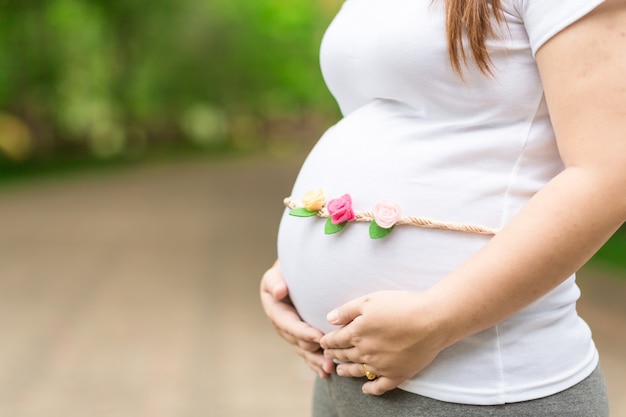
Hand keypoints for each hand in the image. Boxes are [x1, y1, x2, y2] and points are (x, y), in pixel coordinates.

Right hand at [260, 260, 334, 377]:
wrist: (288, 275)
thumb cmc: (284, 272)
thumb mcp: (275, 274)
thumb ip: (275, 281)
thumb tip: (279, 291)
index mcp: (275, 311)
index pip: (290, 325)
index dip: (304, 332)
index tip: (319, 337)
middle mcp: (282, 325)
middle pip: (298, 342)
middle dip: (314, 351)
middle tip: (330, 358)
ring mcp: (291, 333)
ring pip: (304, 350)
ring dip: (316, 360)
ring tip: (330, 369)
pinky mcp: (300, 336)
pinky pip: (307, 351)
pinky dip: (315, 362)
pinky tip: (326, 373)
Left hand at [320, 290, 448, 394]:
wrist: (431, 321)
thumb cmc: (401, 305)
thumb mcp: (369, 300)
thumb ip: (347, 310)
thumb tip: (329, 319)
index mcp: (357, 333)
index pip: (336, 340)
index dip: (328, 341)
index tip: (322, 342)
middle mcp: (365, 352)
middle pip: (345, 355)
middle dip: (334, 354)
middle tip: (329, 355)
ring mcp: (381, 366)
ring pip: (358, 371)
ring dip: (347, 371)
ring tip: (340, 372)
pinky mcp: (397, 374)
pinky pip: (380, 386)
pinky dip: (371, 389)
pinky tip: (366, 389)